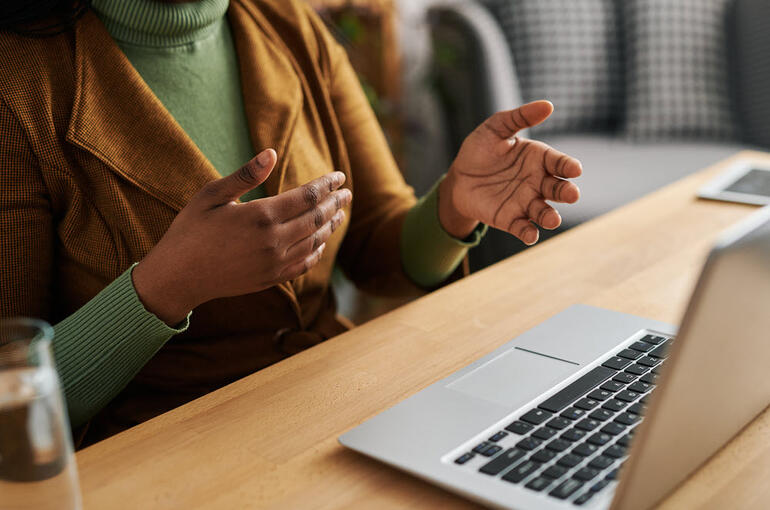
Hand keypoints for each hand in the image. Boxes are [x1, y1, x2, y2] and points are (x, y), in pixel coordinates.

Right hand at [132, 149, 351, 324]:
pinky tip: (321, 243)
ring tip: (341, 213)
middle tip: (347, 193)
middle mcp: (274, 240)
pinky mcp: (271, 279)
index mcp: (262, 215)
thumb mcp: (212, 196)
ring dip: (330, 226)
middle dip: (334, 203)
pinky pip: (304, 264)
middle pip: (316, 218)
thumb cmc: (190, 230)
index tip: (339, 176)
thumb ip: (245, 176)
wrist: (178, 277)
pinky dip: (317, 251)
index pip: (307, 196)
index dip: (326, 185)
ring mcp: (275, 262)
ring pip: (314, 241)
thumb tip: (271, 153)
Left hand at [439, 101, 581, 244]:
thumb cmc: (480, 150)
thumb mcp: (496, 128)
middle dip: (567, 192)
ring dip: (550, 217)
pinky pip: (523, 228)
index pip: (559, 163)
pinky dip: (529, 233)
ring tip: (553, 220)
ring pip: (544, 212)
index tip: (575, 169)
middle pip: (558, 189)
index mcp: (539, 159)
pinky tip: (530, 235)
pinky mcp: (511, 219)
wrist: (459, 177)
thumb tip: (548, 105)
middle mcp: (538, 182)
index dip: (568, 166)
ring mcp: (526, 202)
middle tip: (572, 194)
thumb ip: (519, 117)